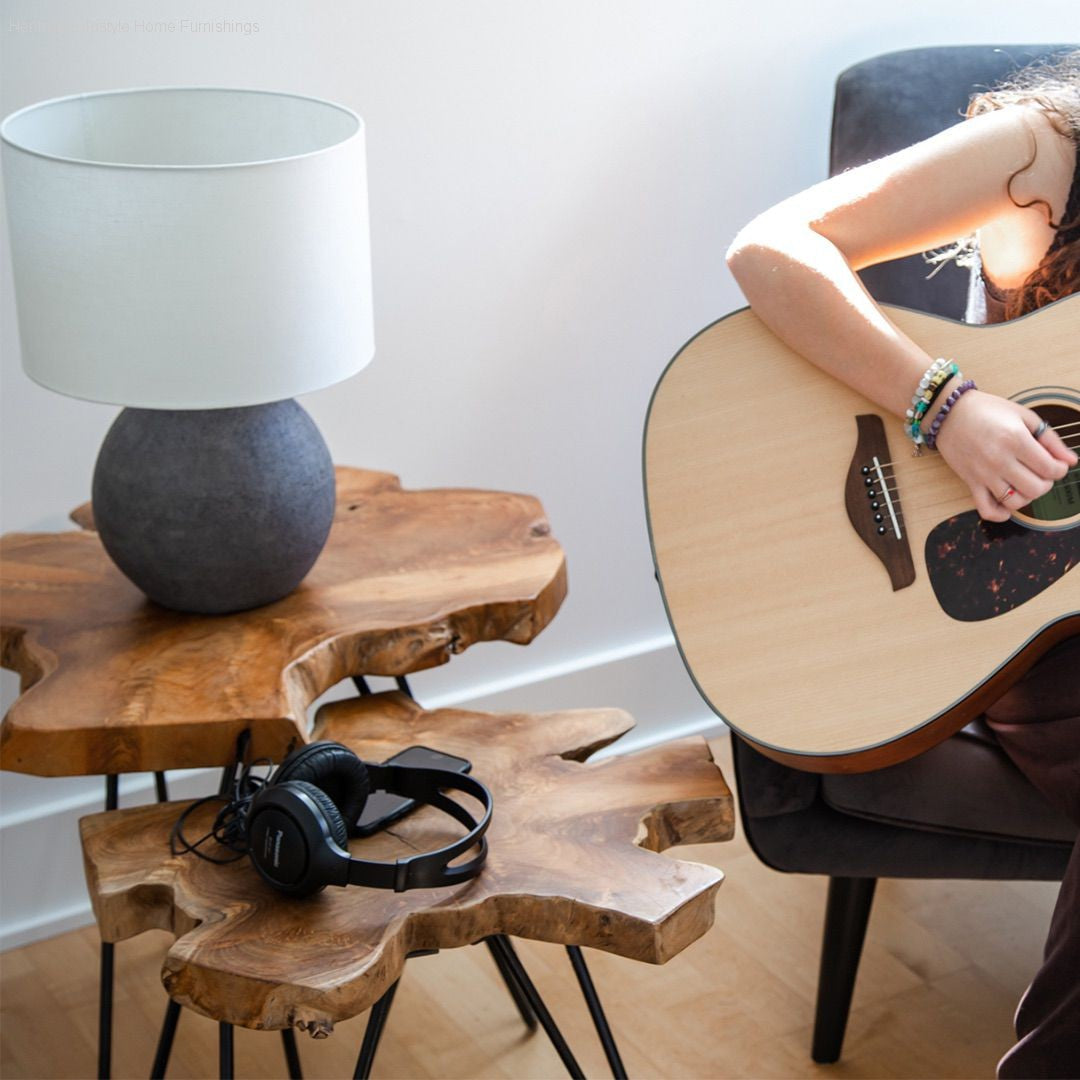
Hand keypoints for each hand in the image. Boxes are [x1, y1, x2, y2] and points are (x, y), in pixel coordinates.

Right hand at [934, 389, 1077, 521]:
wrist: (950, 412)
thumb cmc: (987, 410)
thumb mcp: (1024, 416)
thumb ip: (1050, 439)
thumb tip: (1070, 460)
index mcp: (1016, 440)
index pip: (1050, 469)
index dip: (1060, 469)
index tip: (1056, 464)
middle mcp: (999, 460)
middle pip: (1036, 488)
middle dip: (1046, 483)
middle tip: (1041, 473)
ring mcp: (983, 473)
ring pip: (1015, 502)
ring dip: (1026, 497)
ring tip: (1024, 484)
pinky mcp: (970, 482)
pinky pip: (986, 509)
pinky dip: (1000, 514)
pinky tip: (1007, 504)